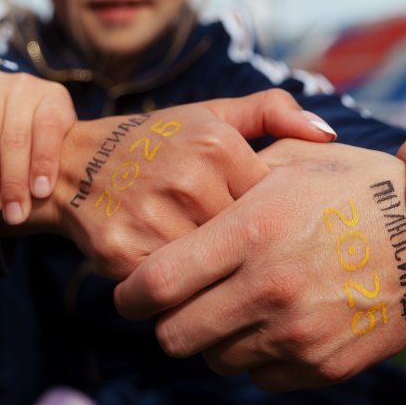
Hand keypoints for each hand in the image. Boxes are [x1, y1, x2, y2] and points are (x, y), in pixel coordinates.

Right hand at [0, 72, 75, 224]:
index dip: (44, 160)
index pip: (48, 127)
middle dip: (13, 179)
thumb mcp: (58, 142)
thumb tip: (40, 201)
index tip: (40, 192)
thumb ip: (52, 163)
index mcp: (53, 98)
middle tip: (11, 212)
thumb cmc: (41, 135)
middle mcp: (23, 86)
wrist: (15, 105)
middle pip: (16, 135)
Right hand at [30, 90, 337, 278]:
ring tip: (223, 273)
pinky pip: (174, 288)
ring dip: (219, 276)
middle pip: (245, 240)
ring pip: (212, 269)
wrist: (75, 164)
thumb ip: (272, 113)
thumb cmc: (160, 141)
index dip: (271, 219)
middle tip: (253, 258)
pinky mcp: (122, 252)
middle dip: (249, 252)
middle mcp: (187, 178)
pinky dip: (183, 290)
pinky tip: (189, 281)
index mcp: (217, 143)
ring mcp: (152, 217)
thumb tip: (329, 135)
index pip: (271, 201)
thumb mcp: (212, 115)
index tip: (267, 225)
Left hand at [114, 139, 405, 390]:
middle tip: (179, 305)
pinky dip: (257, 355)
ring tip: (238, 305)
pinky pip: (260, 376)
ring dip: (215, 337)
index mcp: (252, 231)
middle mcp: (268, 288)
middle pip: (174, 336)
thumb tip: (184, 202)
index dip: (128, 295)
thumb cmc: (361, 191)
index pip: (155, 284)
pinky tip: (276, 322)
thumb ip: (233, 182)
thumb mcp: (296, 163)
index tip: (127, 295)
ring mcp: (297, 334)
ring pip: (215, 359)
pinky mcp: (322, 366)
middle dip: (166, 322)